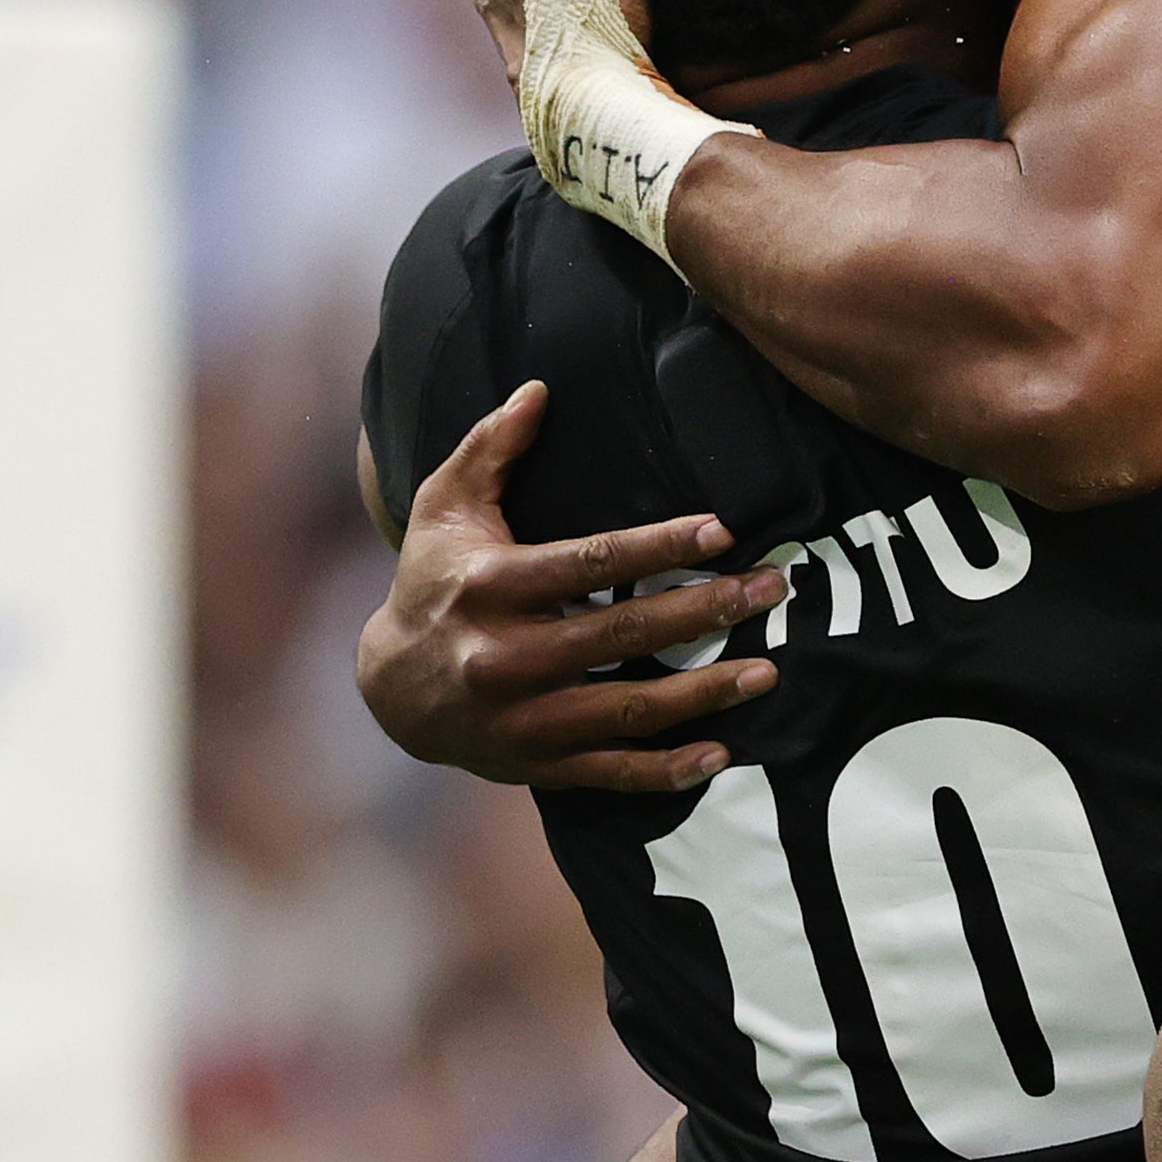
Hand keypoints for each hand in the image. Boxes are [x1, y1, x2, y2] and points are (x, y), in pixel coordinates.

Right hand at [358, 383, 781, 789]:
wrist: (389, 689)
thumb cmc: (433, 581)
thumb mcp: (444, 507)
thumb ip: (490, 447)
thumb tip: (540, 389)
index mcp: (493, 586)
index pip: (591, 561)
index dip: (661, 546)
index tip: (724, 532)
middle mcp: (508, 656)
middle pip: (625, 633)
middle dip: (708, 610)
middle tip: (771, 591)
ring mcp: (525, 718)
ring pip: (630, 708)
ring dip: (706, 692)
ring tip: (766, 670)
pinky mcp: (537, 763)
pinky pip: (611, 772)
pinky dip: (667, 770)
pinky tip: (721, 753)